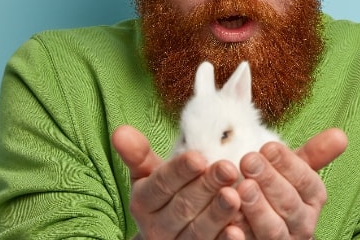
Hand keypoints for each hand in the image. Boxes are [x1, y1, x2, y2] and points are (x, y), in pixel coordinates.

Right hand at [112, 125, 247, 239]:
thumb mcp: (148, 173)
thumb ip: (138, 154)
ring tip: (236, 195)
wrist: (170, 234)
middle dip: (205, 187)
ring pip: (198, 231)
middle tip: (227, 169)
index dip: (179, 172)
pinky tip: (239, 229)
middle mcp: (157, 228)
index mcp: (143, 203)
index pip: (160, 185)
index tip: (198, 157)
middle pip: (182, 207)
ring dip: (217, 214)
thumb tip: (120, 131)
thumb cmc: (164, 193)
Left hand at [235, 128, 347, 239]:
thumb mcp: (293, 172)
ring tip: (239, 189)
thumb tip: (340, 135)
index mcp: (313, 200)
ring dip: (257, 210)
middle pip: (289, 204)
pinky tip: (229, 226)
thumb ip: (314, 154)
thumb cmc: (275, 192)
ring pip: (273, 230)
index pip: (307, 181)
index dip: (288, 164)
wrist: (256, 227)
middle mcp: (301, 225)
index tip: (267, 147)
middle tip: (248, 161)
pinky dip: (241, 238)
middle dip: (269, 181)